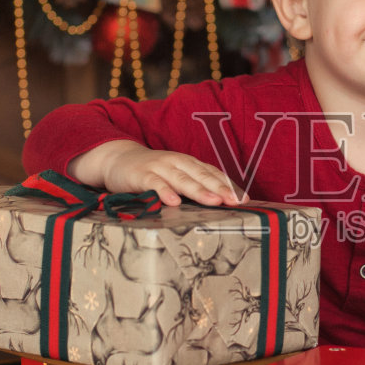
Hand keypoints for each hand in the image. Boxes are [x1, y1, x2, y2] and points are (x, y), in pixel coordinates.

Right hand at [73, 141, 243, 206]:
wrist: (119, 159)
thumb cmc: (153, 172)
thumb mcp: (175, 176)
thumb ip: (193, 186)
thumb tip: (219, 204)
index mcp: (188, 164)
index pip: (212, 173)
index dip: (228, 186)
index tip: (244, 199)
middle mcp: (177, 162)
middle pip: (202, 176)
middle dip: (220, 188)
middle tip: (235, 201)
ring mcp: (160, 167)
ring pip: (182, 179)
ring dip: (199, 190)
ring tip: (215, 202)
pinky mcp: (142, 175)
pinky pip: (154, 183)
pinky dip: (164, 192)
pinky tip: (173, 202)